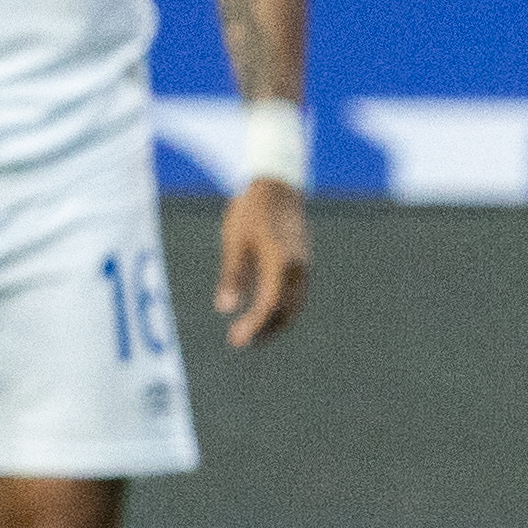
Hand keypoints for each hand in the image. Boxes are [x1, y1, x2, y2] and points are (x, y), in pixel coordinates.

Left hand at [214, 179, 308, 347]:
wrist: (278, 186)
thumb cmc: (251, 211)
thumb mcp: (235, 241)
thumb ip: (232, 275)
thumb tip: (224, 309)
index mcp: (280, 261)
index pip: (269, 304)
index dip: (254, 325)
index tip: (236, 339)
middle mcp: (297, 267)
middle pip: (286, 310)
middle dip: (265, 330)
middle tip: (240, 341)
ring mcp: (303, 265)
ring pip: (294, 304)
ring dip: (275, 322)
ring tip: (252, 333)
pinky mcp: (303, 263)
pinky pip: (296, 294)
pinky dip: (282, 308)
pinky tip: (264, 311)